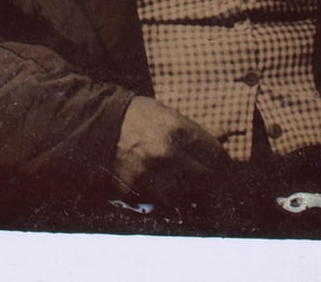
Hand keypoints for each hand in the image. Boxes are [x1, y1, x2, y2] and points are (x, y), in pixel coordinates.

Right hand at [111, 96, 232, 200]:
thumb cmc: (135, 116)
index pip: (216, 156)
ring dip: (193, 193)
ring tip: (188, 184)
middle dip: (212, 178)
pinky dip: (170, 201)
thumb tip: (225, 136)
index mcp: (176, 131)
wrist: (95, 129)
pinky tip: (167, 190)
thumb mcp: (167, 114)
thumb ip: (195, 130)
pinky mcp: (136, 196)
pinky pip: (164, 205)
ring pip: (189, 197)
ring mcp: (151, 179)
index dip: (223, 161)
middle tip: (211, 176)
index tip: (224, 163)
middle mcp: (166, 157)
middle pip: (207, 179)